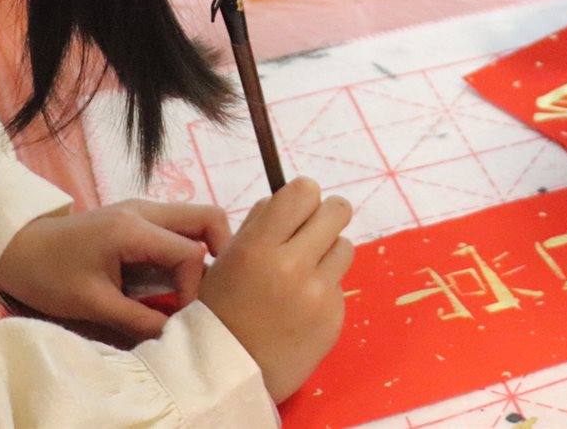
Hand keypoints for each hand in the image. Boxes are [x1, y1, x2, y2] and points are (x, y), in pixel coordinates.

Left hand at [0, 199, 231, 341]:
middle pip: (208, 217)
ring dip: (205, 251)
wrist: (16, 249)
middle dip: (222, 252)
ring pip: (196, 219)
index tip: (180, 316)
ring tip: (197, 288)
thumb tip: (175, 337)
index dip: (195, 287)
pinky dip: (187, 250)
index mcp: (134, 228)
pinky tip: (176, 279)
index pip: (190, 252)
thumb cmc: (49, 275)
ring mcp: (143, 210)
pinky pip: (178, 227)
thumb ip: (138, 319)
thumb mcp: (92, 303)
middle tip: (215, 290)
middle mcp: (146, 210)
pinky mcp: (138, 218)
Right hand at [201, 178, 354, 402]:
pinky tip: (301, 308)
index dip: (303, 197)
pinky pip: (339, 286)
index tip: (296, 211)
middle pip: (337, 211)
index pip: (305, 191)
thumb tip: (291, 199)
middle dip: (325, 218)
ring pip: (345, 246)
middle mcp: (293, 266)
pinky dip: (325, 290)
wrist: (227, 375)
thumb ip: (260, 224)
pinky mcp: (334, 318)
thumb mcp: (227, 259)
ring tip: (303, 275)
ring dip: (328, 254)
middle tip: (310, 234)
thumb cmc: (221, 311)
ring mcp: (318, 295)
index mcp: (259, 247)